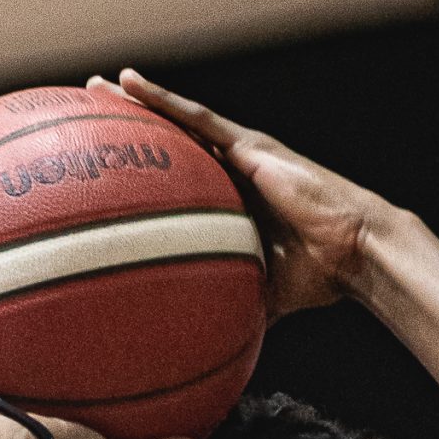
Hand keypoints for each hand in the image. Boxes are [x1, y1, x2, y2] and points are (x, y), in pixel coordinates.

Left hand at [90, 69, 389, 317]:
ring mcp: (240, 153)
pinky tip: (128, 83)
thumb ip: (231, 310)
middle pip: (172, 146)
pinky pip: (195, 117)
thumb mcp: (262, 298)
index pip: (182, 185)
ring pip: (177, 121)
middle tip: (84, 124)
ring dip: (135, 104)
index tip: (108, 176)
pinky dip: (160, 100)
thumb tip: (205, 355)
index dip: (148, 176)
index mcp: (234, 203)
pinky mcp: (248, 143)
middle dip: (131, 134)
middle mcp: (233, 171)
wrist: (354, 252)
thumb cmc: (319, 277)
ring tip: (94, 89)